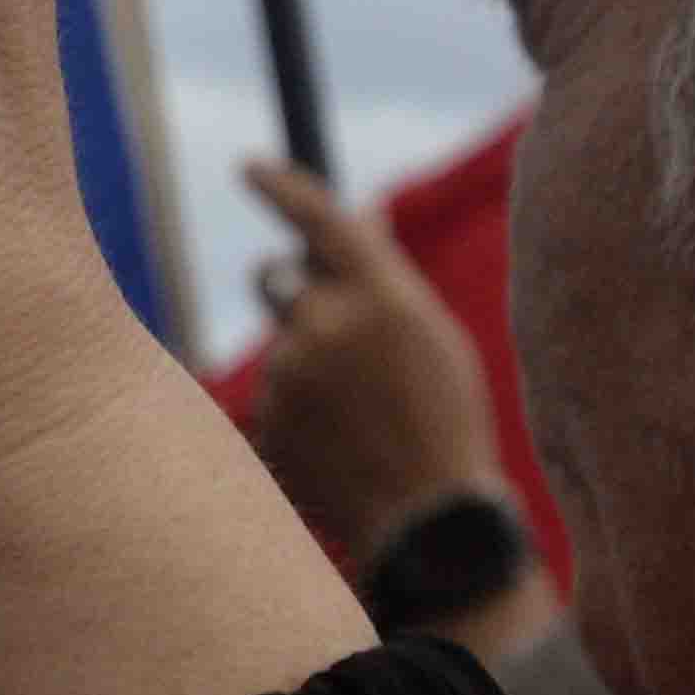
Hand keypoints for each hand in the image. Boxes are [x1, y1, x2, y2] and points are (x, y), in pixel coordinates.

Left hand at [239, 155, 511, 560]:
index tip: (250, 168)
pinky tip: (339, 448)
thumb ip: (385, 277)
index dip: (279, 187)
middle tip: (333, 334)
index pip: (317, 218)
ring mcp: (289, 377)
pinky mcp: (266, 421)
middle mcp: (327, 325)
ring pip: (279, 348)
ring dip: (306, 367)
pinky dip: (297, 413)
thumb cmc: (445, 422)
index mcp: (381, 296)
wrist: (430, 526)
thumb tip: (360, 217)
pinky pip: (272, 397)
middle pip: (277, 281)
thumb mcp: (434, 337)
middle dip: (293, 293)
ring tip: (359, 420)